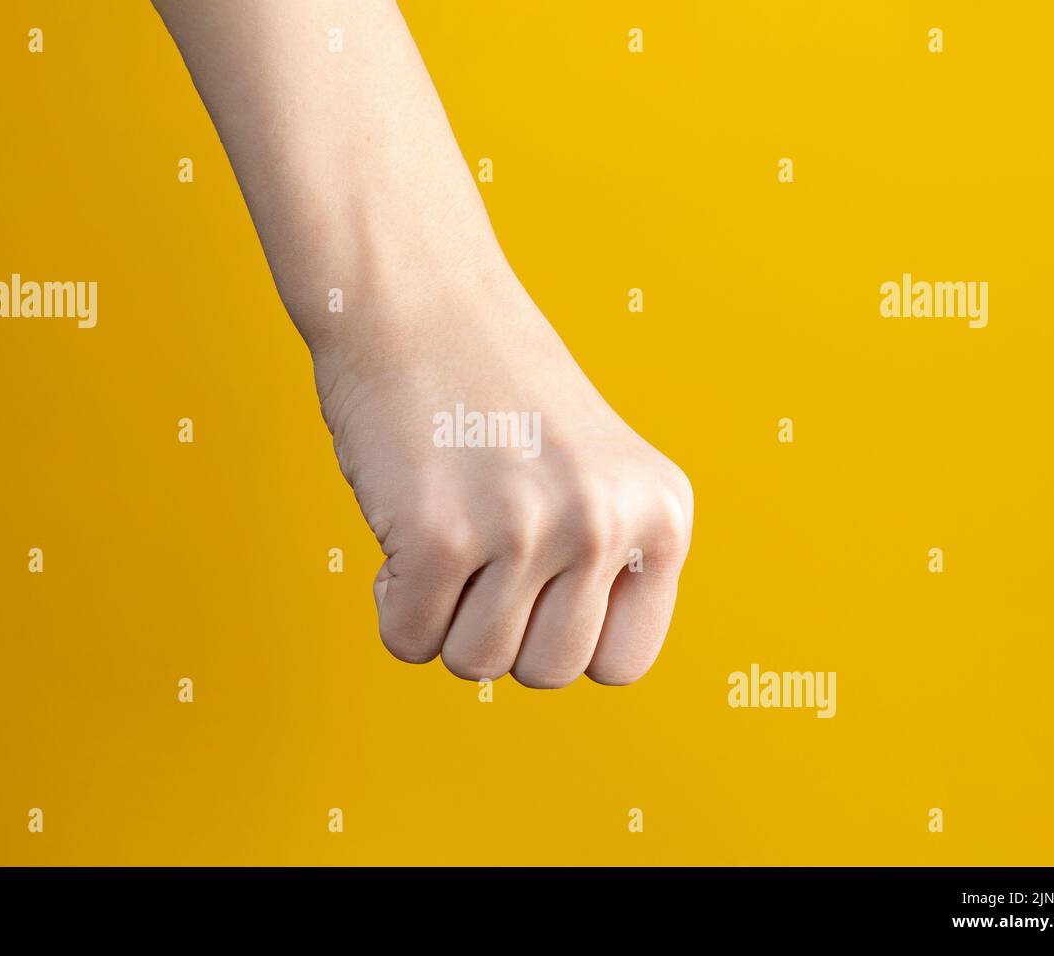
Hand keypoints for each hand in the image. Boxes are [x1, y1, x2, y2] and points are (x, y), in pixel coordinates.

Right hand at [312, 276, 692, 686]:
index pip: (622, 664)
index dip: (563, 637)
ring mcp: (527, 529)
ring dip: (444, 616)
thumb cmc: (495, 392)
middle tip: (479, 555)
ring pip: (475, 664)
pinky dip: (392, 602)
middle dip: (499, 631)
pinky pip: (408, 639)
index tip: (535, 589)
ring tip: (445, 533)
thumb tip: (576, 662)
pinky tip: (405, 529)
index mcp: (660, 513)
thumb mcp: (594, 472)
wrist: (417, 297)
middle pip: (547, 673)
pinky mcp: (441, 533)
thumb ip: (607, 561)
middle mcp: (607, 523)